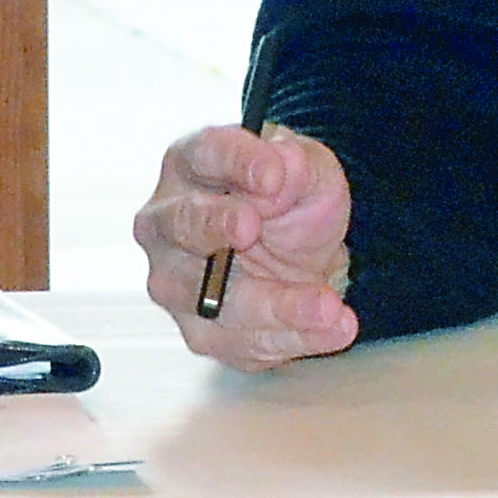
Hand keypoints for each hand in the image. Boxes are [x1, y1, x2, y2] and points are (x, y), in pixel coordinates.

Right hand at [134, 122, 357, 370]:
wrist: (298, 255)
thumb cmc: (287, 201)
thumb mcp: (309, 171)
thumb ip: (298, 163)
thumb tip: (282, 167)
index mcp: (191, 165)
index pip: (205, 154)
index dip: (236, 162)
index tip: (273, 174)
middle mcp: (168, 223)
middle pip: (182, 223)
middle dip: (216, 225)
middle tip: (251, 228)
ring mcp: (176, 281)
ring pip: (210, 299)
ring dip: (274, 305)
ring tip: (326, 306)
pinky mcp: (199, 330)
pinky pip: (239, 342)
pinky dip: (290, 338)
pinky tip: (328, 328)